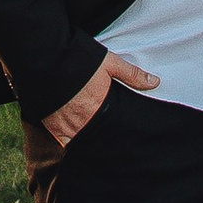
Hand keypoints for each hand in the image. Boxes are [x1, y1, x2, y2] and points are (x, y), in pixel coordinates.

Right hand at [43, 49, 157, 146]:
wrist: (47, 59)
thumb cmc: (79, 60)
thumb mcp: (109, 62)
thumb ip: (132, 75)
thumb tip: (155, 82)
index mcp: (100, 107)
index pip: (114, 128)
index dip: (118, 133)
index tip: (124, 139)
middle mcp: (84, 120)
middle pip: (98, 136)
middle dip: (104, 138)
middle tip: (109, 137)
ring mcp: (67, 125)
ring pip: (82, 141)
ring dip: (88, 140)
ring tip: (94, 140)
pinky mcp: (52, 125)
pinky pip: (63, 142)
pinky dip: (70, 143)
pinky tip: (75, 142)